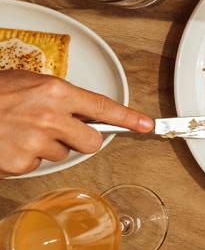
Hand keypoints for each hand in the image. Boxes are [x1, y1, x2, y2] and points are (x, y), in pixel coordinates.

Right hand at [0, 70, 152, 175]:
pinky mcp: (20, 163)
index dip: (129, 118)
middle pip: (92, 141)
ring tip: (22, 132)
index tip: (147, 126)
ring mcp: (36, 142)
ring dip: (48, 147)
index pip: (103, 107)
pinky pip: (37, 165)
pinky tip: (10, 144)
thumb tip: (80, 109)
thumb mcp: (29, 84)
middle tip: (62, 132)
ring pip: (63, 153)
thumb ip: (58, 97)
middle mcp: (51, 117)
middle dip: (83, 139)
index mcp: (56, 92)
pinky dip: (26, 158)